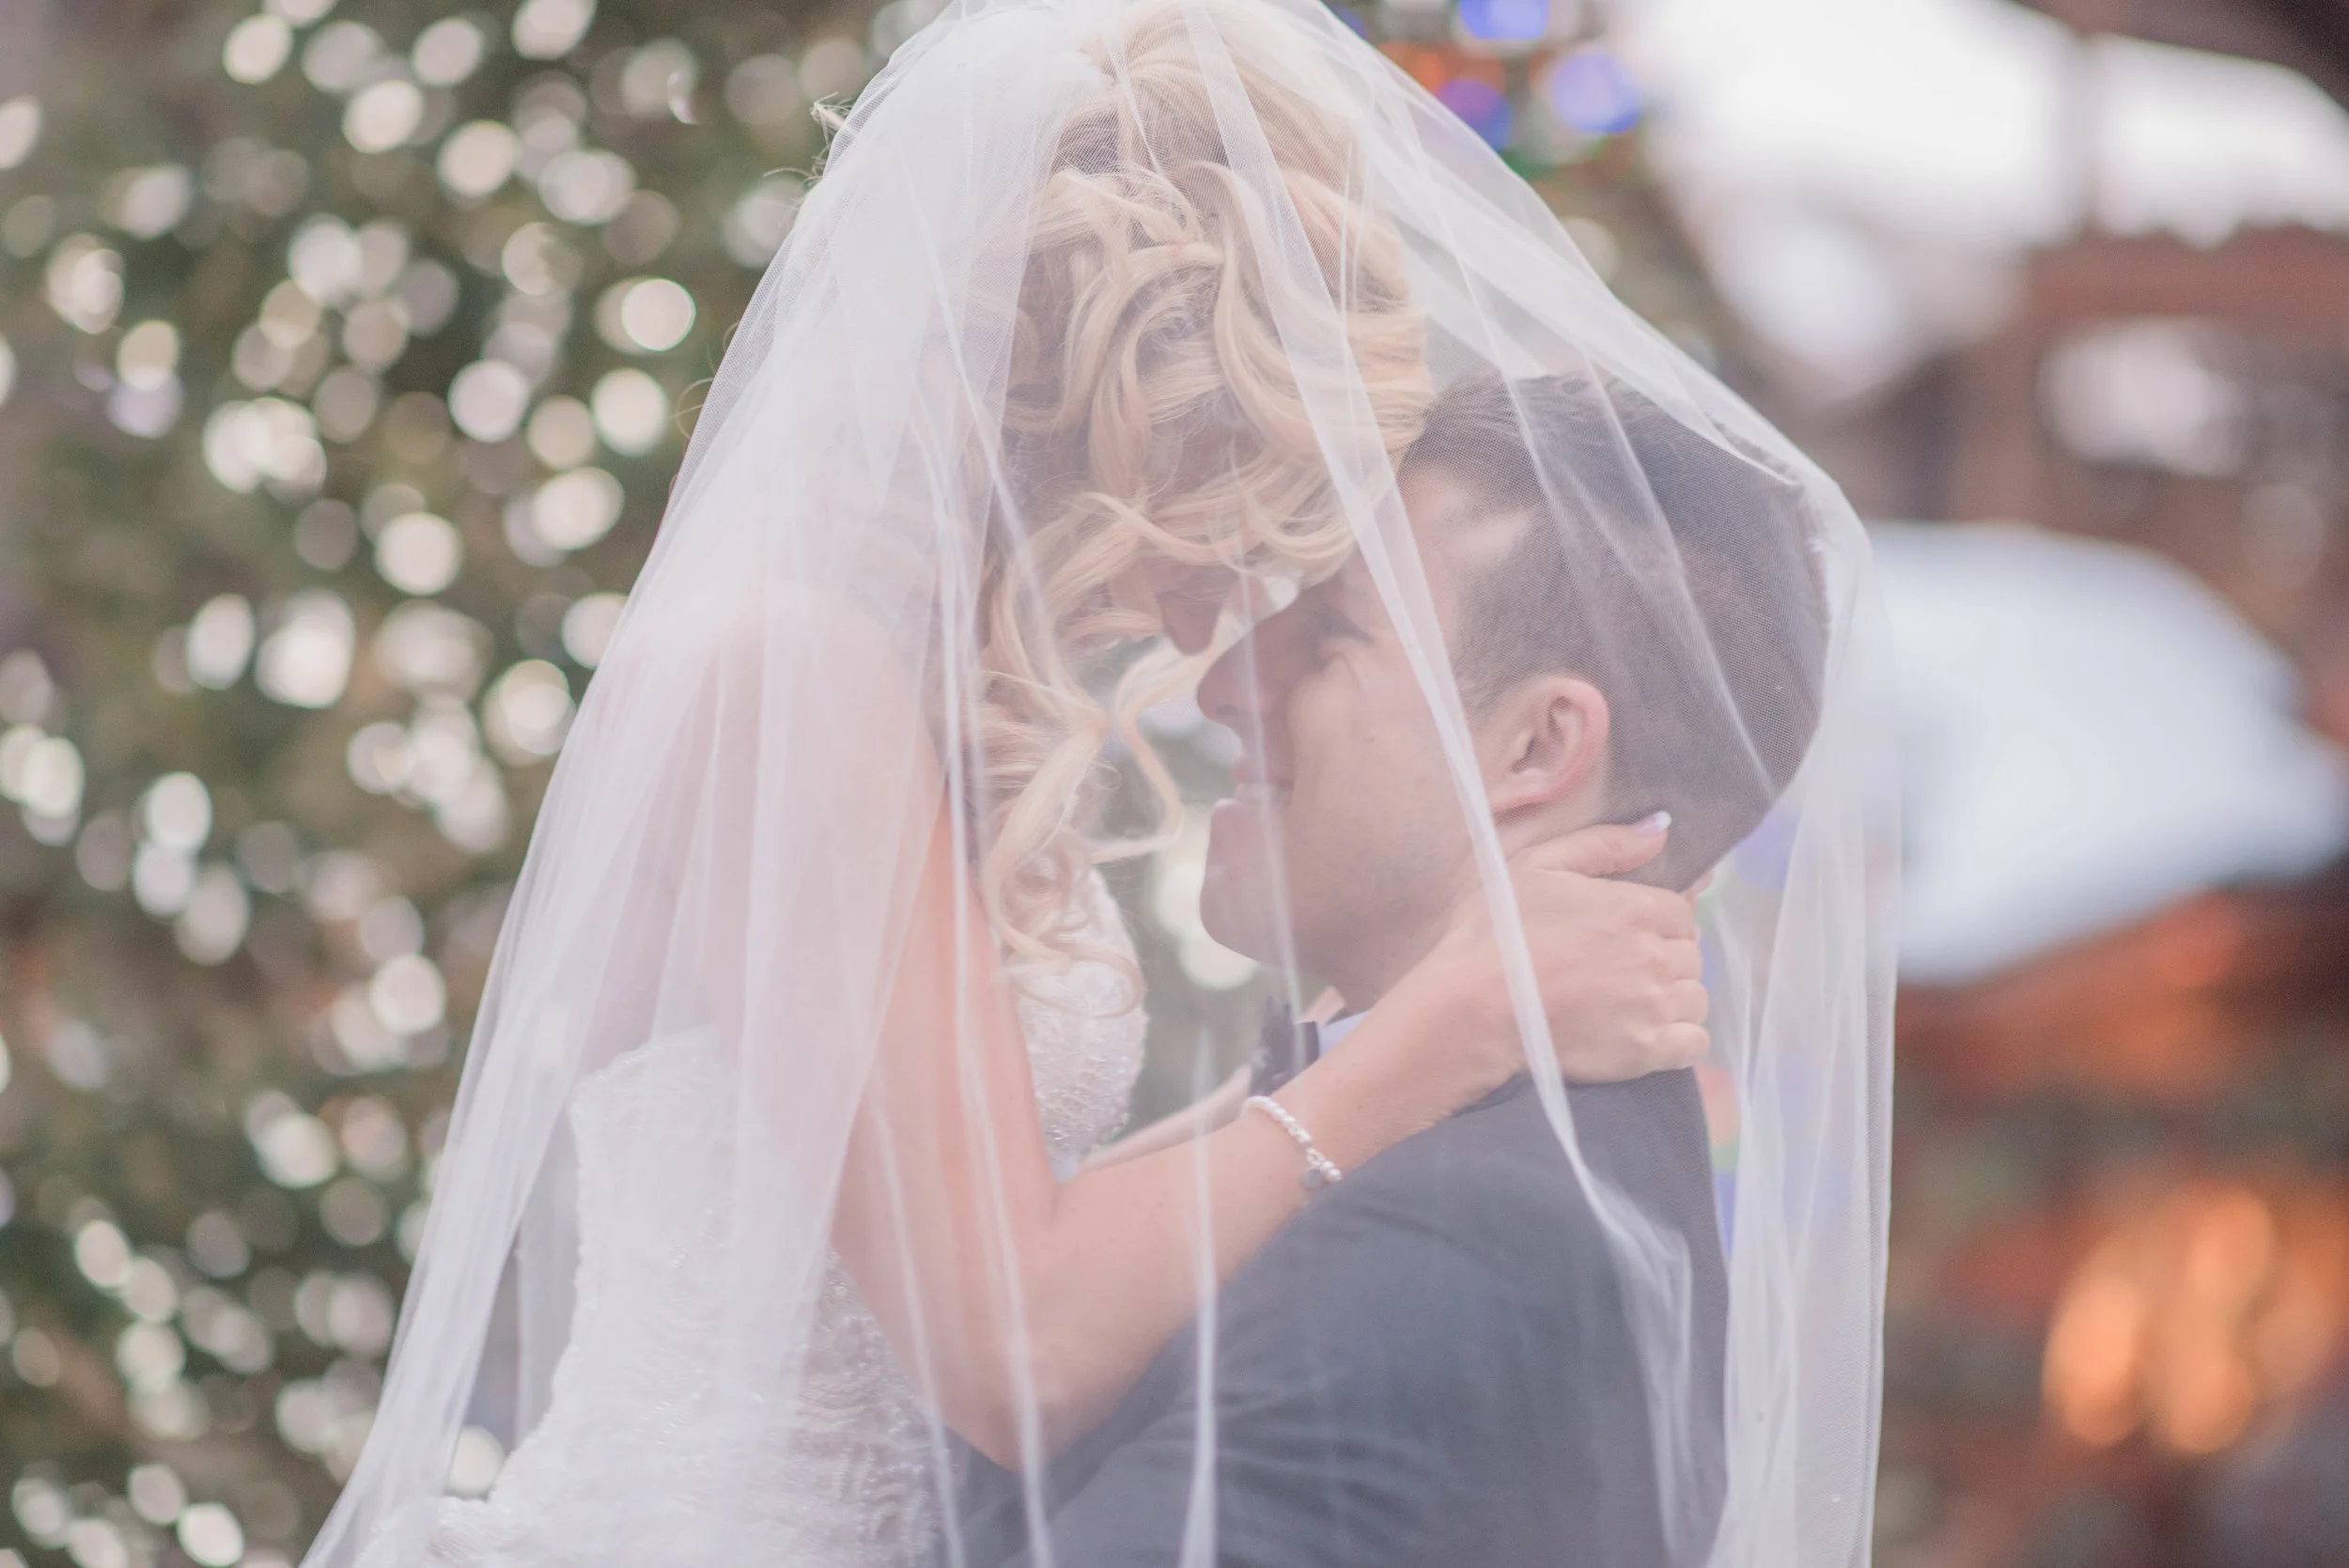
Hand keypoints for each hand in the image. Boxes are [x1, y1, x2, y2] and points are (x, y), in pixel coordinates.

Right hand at [1418, 818, 1708, 1085]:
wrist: (1471, 1009)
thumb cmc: (1496, 934)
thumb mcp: (1537, 867)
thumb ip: (1605, 845)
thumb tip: (1662, 829)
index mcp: (1635, 907)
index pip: (1681, 911)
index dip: (1656, 920)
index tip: (1628, 932)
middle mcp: (1655, 955)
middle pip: (1690, 954)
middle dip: (1664, 957)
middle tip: (1622, 968)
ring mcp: (1653, 1006)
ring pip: (1695, 998)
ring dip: (1673, 997)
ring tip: (1633, 1002)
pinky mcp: (1645, 1051)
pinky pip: (1695, 1044)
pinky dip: (1681, 1039)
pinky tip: (1648, 1033)